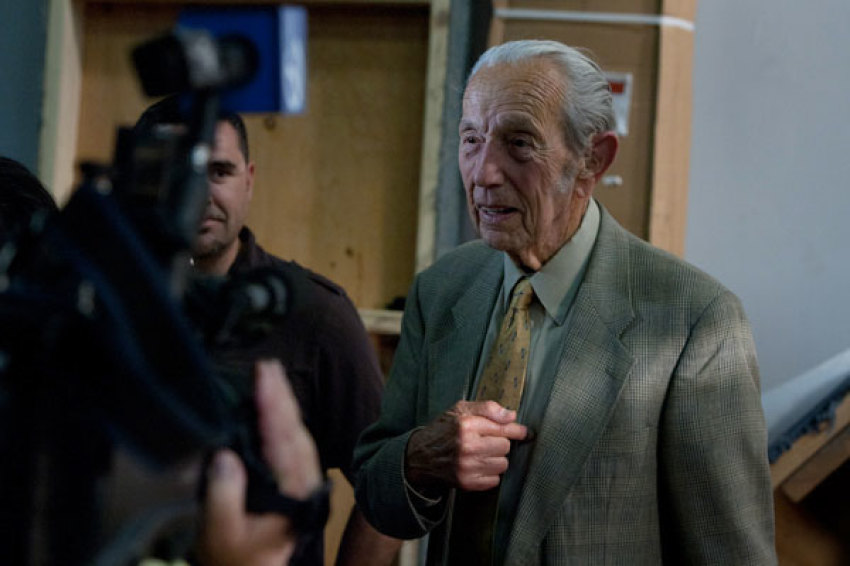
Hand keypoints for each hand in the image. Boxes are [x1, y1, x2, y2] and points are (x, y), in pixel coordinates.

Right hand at [194, 359, 321, 565]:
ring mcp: (303, 481)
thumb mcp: (221, 533)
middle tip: (267, 366)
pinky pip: (292, 442)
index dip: (273, 407)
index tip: (264, 378)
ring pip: (297, 434)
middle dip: (281, 396)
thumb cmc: (235, 558)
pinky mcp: (296, 479)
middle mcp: (304, 484)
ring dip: (284, 403)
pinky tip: (274, 403)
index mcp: (293, 495)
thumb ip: (223, 497)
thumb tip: (224, 456)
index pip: (283, 442)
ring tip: (270, 376)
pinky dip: (283, 419)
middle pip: (295, 431)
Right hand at [404, 400, 526, 491]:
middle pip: (505, 447)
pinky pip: (495, 480)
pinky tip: (477, 465)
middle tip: (486, 441)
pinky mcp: (467, 483)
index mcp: (466, 424)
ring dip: (496, 459)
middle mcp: (467, 446)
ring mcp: (467, 466)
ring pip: (502, 464)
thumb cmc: (443, 430)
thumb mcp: (460, 409)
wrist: (420, 456)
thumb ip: (487, 408)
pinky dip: (490, 473)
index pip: (503, 428)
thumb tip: (512, 416)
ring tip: (481, 454)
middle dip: (499, 443)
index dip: (517, 430)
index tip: (524, 432)